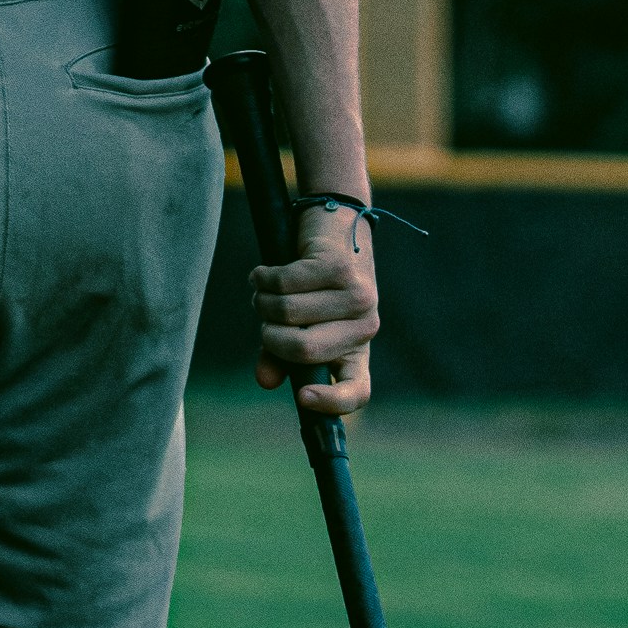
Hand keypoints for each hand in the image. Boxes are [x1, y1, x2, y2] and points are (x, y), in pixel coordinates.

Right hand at [249, 200, 380, 419]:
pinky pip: (283, 283)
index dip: (333, 403)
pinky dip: (263, 278)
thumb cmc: (312, 285)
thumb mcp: (299, 325)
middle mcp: (365, 327)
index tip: (303, 398)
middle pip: (304, 350)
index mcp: (356, 350)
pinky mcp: (338, 267)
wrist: (333, 225)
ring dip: (262, 301)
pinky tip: (264, 273)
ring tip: (265, 289)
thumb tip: (265, 380)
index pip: (357, 391)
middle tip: (264, 317)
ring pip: (286, 313)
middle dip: (269, 334)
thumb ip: (280, 356)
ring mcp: (357, 297)